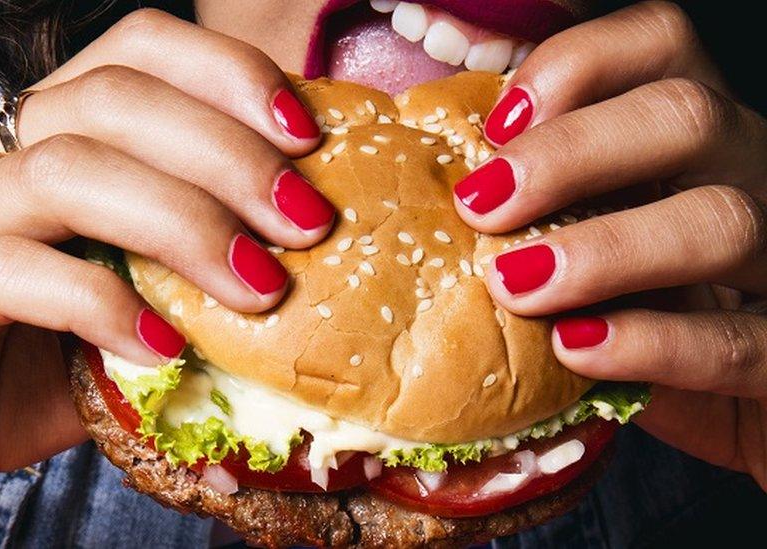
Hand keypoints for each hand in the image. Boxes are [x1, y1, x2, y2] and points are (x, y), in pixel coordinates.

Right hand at [0, 9, 331, 543]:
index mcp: (27, 133)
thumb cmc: (9, 367)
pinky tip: (162, 348)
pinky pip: (11, 273)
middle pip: (112, 100)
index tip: (306, 137)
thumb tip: (301, 270)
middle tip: (305, 222)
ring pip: (66, 173)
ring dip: (182, 224)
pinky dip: (101, 303)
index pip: (133, 51)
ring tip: (258, 287)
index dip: (226, 75)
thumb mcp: (117, 309)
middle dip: (228, 156)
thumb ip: (182, 279)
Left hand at [453, 2, 766, 488]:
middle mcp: (750, 177)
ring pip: (721, 220)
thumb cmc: (647, 314)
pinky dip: (650, 342)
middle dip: (570, 153)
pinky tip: (574, 348)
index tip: (498, 124)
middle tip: (482, 205)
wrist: (744, 407)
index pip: (660, 45)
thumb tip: (440, 200)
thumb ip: (546, 213)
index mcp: (695, 139)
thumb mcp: (595, 245)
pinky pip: (734, 341)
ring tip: (516, 284)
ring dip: (603, 248)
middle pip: (685, 116)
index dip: (579, 64)